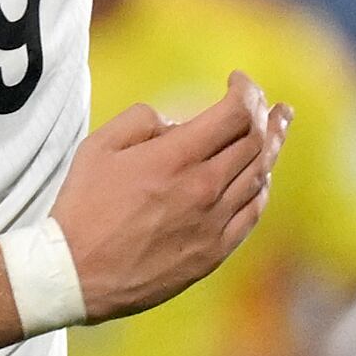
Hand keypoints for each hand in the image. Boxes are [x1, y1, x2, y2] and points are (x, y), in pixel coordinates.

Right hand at [56, 73, 283, 320]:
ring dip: (272, 146)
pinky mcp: (215, 251)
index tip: (238, 81)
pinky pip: (252, 212)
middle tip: (271, 103)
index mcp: (175, 157)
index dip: (246, 90)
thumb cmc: (84, 207)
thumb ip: (143, 119)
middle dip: (266, 114)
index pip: (236, 113)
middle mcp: (203, 188)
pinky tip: (262, 176)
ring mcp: (213, 223)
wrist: (77, 273)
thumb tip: (179, 122)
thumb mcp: (99, 146)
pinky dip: (261, 187)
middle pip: (256, 141)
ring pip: (260, 175)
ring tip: (278, 128)